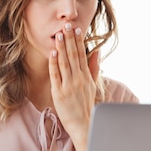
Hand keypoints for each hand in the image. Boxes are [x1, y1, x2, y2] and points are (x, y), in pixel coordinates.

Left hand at [49, 23, 99, 150]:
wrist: (84, 125)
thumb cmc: (86, 106)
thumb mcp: (92, 85)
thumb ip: (93, 68)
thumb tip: (96, 52)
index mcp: (86, 77)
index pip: (82, 55)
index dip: (78, 41)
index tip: (76, 29)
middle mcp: (78, 79)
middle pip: (73, 55)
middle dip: (70, 40)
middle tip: (66, 25)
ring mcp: (68, 85)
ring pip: (65, 62)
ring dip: (62, 47)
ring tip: (59, 34)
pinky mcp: (59, 93)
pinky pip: (56, 75)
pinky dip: (54, 63)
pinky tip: (53, 53)